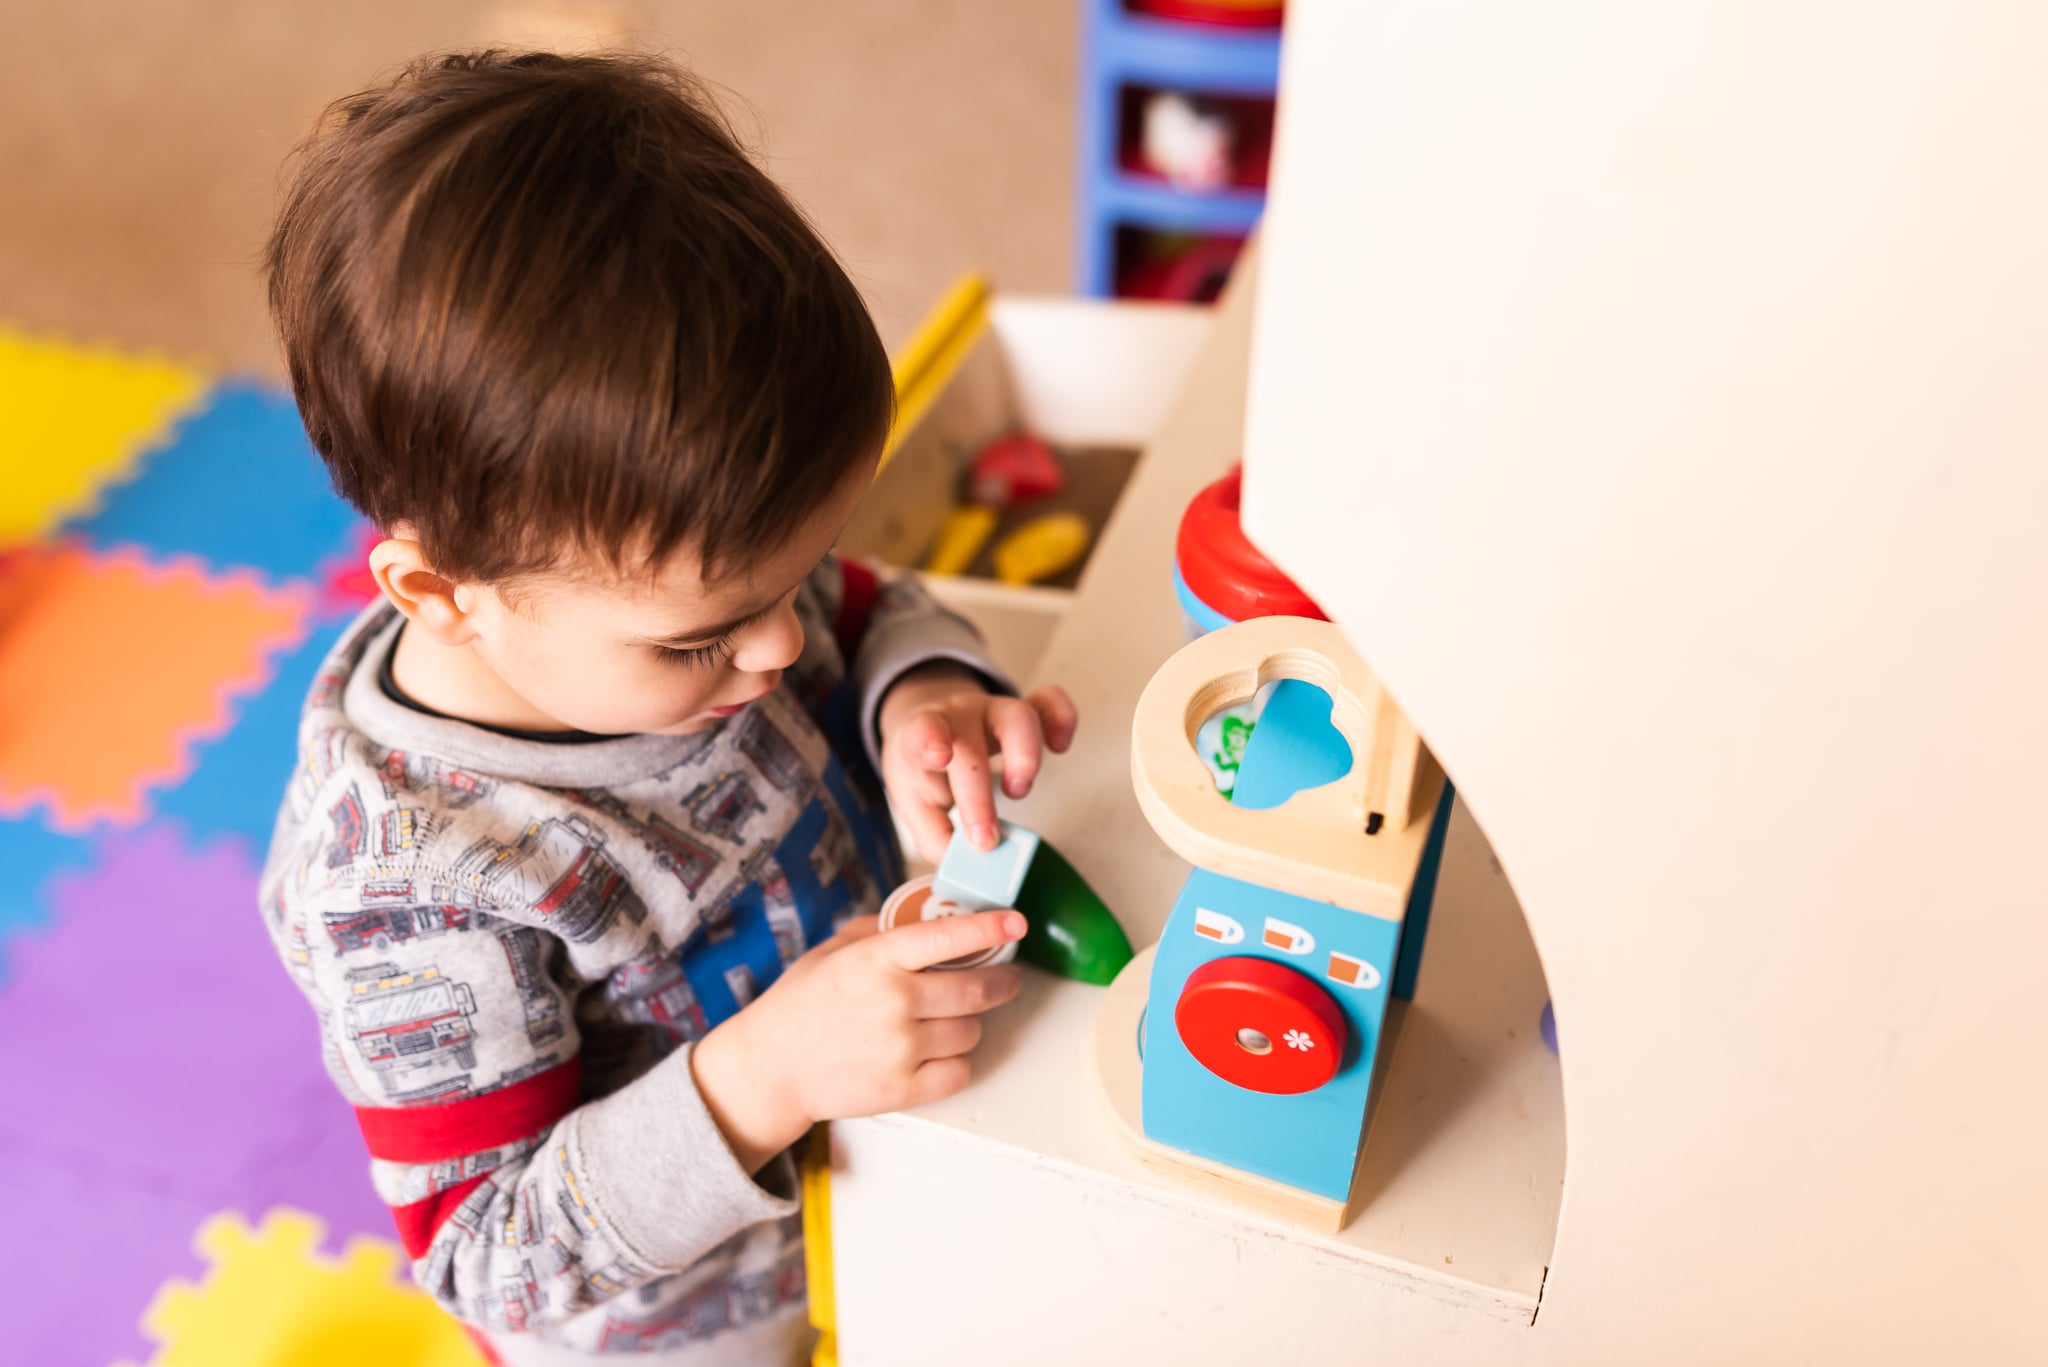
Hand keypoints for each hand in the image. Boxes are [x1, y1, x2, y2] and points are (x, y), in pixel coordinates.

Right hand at [690, 909, 1026, 1171]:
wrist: (771, 1069)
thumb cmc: (800, 1007)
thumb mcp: (832, 951)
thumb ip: (878, 932)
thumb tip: (925, 918)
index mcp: (877, 960)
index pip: (947, 937)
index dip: (989, 929)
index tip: (1015, 924)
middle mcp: (895, 1001)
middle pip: (977, 989)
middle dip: (1003, 982)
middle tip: (1007, 978)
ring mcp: (901, 1048)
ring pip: (971, 1031)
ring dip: (968, 1024)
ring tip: (946, 1021)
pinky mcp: (903, 1089)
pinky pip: (959, 1071)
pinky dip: (955, 1062)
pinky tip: (936, 1052)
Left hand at [878, 663, 1078, 860]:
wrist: (931, 731)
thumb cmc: (925, 772)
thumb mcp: (915, 804)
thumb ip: (935, 837)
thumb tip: (966, 862)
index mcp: (919, 738)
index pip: (921, 730)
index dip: (929, 740)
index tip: (939, 759)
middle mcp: (958, 719)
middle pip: (973, 746)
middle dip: (979, 797)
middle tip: (985, 840)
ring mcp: (992, 711)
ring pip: (1018, 716)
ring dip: (1025, 758)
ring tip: (1018, 791)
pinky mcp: (1024, 711)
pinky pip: (1049, 702)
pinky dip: (1061, 719)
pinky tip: (1060, 745)